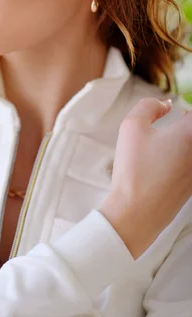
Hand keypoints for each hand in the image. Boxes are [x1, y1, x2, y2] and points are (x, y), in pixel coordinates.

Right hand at [100, 98, 191, 258]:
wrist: (137, 211)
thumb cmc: (134, 169)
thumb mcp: (132, 126)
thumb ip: (149, 105)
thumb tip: (166, 105)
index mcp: (191, 133)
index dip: (187, 110)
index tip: (179, 110)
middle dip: (188, 123)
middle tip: (182, 116)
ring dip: (187, 139)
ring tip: (176, 133)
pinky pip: (191, 163)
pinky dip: (185, 155)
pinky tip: (170, 155)